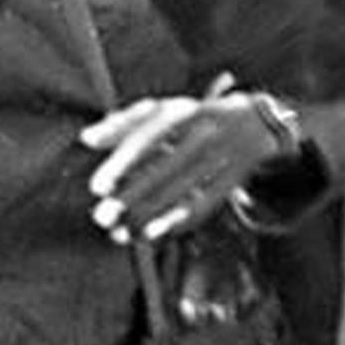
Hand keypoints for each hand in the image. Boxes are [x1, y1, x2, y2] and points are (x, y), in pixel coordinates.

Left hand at [82, 90, 296, 243]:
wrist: (257, 121)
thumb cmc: (197, 117)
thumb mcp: (166, 110)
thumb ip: (125, 122)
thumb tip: (87, 138)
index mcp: (184, 111)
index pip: (149, 138)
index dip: (122, 163)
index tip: (99, 187)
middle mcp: (206, 132)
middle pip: (164, 169)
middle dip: (131, 196)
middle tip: (103, 217)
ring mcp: (222, 157)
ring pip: (181, 191)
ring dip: (149, 215)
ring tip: (121, 233)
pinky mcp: (232, 179)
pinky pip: (204, 204)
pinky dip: (178, 221)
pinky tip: (155, 234)